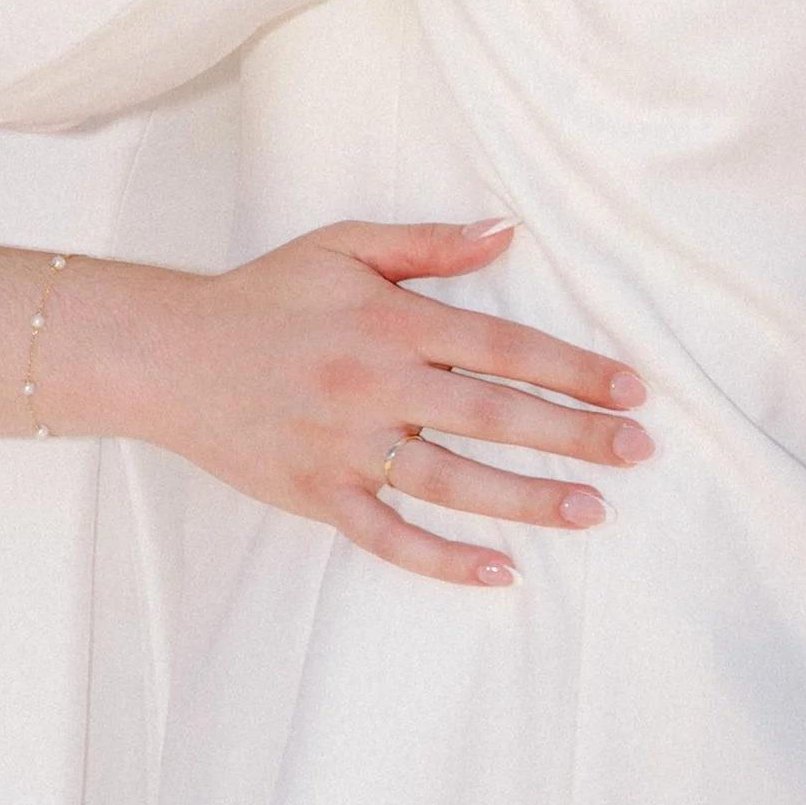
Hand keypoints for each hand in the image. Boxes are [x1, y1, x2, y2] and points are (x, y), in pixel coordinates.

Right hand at [88, 218, 652, 587]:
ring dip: (527, 498)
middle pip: (492, 415)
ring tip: (593, 509)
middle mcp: (374, 386)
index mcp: (389, 323)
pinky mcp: (316, 494)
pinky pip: (388, 536)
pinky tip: (499, 571)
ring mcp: (344, 446)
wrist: (167, 355)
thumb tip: (506, 233)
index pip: (502, 347)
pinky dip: (443, 559)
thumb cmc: (265, 295)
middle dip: (573, 435)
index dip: (572, 368)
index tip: (631, 390)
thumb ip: (428, 245)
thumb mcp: (343, 246)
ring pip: (452, 482)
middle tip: (638, 452)